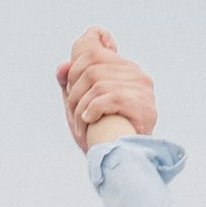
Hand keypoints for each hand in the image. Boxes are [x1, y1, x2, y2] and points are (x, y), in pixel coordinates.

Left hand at [56, 27, 155, 150]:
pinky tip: (90, 122)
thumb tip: (62, 67)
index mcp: (124, 68)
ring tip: (81, 124)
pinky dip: (92, 110)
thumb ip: (70, 83)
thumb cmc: (100, 135)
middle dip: (74, 89)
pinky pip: (108, 97)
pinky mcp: (144, 107)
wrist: (120, 165)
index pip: (95, 42)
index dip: (77, 56)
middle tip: (74, 112)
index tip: (73, 80)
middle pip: (91, 64)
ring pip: (97, 82)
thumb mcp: (79, 105)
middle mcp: (136, 74)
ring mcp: (142, 90)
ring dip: (80, 106)